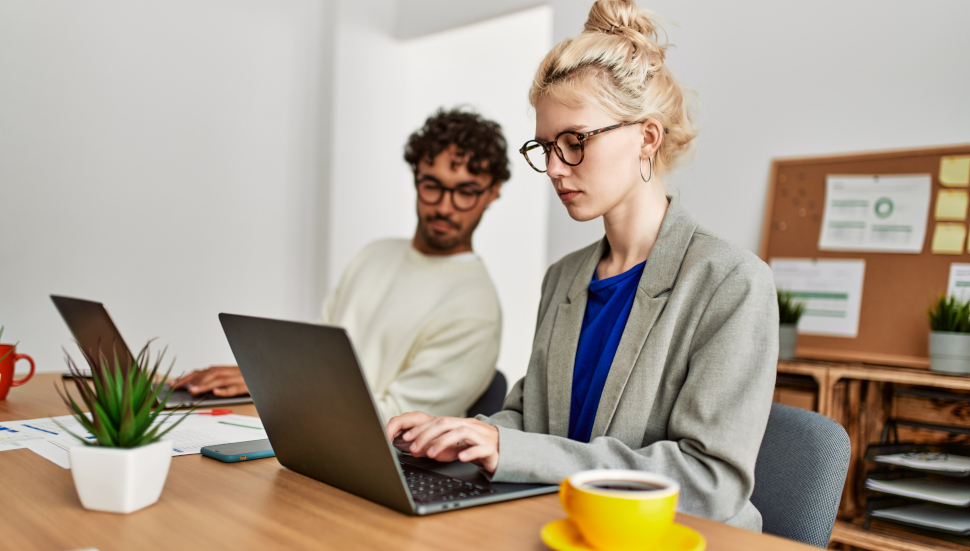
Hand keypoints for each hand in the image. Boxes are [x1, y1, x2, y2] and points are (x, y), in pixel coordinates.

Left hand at [169, 365, 248, 396]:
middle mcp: (233, 371)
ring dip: (206, 385)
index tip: (174, 383)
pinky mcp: (250, 386)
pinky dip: (226, 390)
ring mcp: (242, 378)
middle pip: (211, 373)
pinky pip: (237, 388)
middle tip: (181, 388)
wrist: (273, 376)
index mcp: (228, 370)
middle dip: (194, 380)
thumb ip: (220, 383)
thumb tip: (200, 390)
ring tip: (194, 391)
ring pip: (221, 379)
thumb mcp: (236, 381)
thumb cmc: (253, 380)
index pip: (205, 371)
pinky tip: (216, 393)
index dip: (189, 376)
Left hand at [385, 411, 499, 473]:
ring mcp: (482, 436)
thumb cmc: (480, 448)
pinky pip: (481, 448)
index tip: (406, 437)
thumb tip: (419, 448)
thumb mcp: (459, 444)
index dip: (421, 429)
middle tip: (414, 448)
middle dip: (427, 435)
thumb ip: (442, 443)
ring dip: (443, 442)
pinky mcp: (492, 449)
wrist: (508, 452)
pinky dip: (470, 452)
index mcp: (460, 424)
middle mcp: (470, 427)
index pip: (438, 422)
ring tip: (431, 454)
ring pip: (462, 433)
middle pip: (446, 424)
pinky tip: (460, 458)